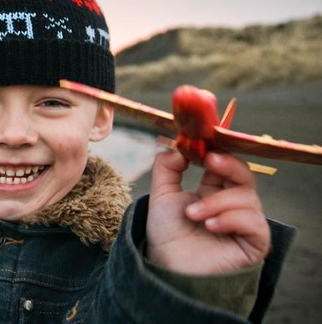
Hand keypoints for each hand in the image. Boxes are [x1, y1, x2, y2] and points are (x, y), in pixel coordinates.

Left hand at [145, 150, 270, 274]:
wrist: (167, 269)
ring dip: (217, 202)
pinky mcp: (254, 243)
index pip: (225, 165)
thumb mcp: (161, 195)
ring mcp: (245, 223)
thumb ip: (167, 167)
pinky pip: (255, 222)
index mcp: (212, 192)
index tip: (204, 147)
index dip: (218, 153)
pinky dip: (232, 219)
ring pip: (247, 197)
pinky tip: (211, 226)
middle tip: (210, 161)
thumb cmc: (166, 236)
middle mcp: (232, 205)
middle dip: (228, 165)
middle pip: (245, 175)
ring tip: (193, 215)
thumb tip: (180, 147)